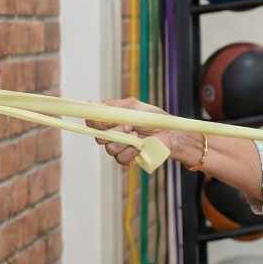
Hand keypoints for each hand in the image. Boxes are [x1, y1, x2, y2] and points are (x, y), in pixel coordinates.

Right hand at [87, 97, 204, 169]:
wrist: (171, 135)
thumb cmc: (154, 119)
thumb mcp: (135, 106)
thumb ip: (114, 106)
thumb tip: (95, 105)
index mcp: (111, 119)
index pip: (92, 121)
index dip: (95, 121)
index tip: (106, 119)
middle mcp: (111, 132)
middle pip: (98, 136)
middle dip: (114, 131)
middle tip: (130, 126)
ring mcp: (118, 146)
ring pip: (109, 148)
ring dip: (125, 141)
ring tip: (138, 136)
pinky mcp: (126, 158)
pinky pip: (120, 158)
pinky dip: (131, 152)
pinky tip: (140, 147)